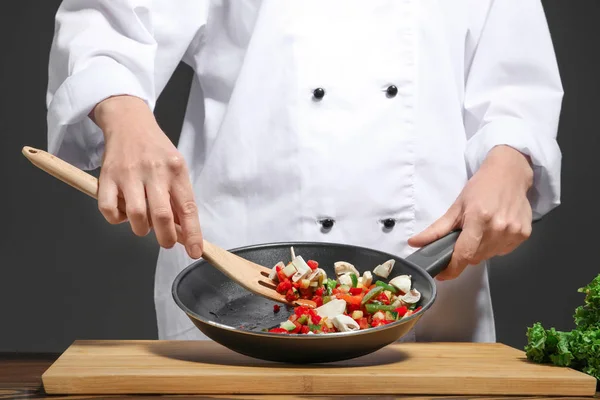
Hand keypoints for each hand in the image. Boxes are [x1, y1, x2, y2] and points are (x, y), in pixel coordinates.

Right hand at [91, 95, 202, 258]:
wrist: (129, 122)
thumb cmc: (156, 150)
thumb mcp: (176, 168)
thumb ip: (179, 198)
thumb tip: (184, 232)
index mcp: (176, 170)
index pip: (188, 208)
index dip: (193, 234)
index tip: (196, 252)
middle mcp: (154, 171)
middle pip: (161, 216)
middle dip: (166, 238)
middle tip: (167, 242)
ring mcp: (129, 174)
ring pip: (136, 216)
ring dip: (141, 229)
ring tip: (143, 223)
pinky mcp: (107, 177)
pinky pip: (109, 210)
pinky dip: (117, 219)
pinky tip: (123, 211)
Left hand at [408, 145, 533, 280]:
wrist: (509, 173)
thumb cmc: (481, 187)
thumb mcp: (456, 206)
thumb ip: (436, 229)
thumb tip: (414, 243)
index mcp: (478, 219)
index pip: (464, 254)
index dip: (452, 268)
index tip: (443, 274)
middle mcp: (498, 227)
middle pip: (475, 257)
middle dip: (466, 253)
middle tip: (465, 237)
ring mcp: (513, 232)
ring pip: (489, 256)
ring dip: (481, 250)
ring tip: (481, 230)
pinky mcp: (524, 234)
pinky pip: (503, 251)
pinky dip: (495, 246)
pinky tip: (494, 230)